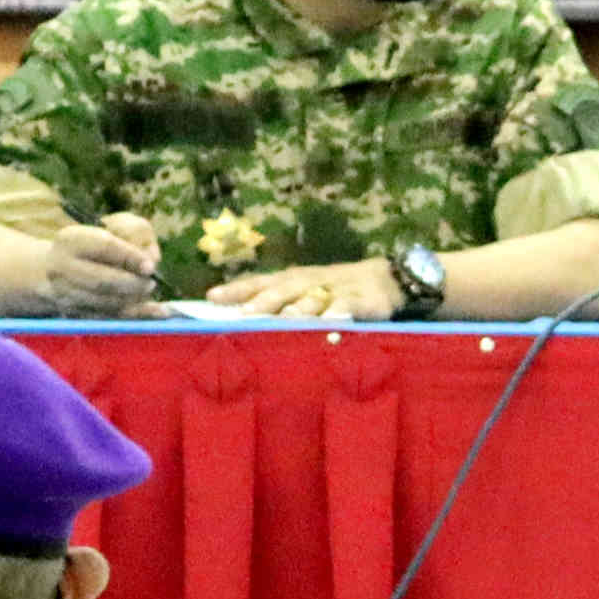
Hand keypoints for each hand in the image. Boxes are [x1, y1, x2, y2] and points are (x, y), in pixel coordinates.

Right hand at [43, 216, 161, 316]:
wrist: (55, 269)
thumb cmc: (94, 244)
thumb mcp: (111, 228)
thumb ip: (136, 234)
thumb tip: (152, 259)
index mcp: (71, 240)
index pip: (104, 247)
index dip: (130, 257)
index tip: (150, 266)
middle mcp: (61, 268)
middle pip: (101, 280)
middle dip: (132, 284)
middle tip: (150, 283)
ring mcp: (64, 294)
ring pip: (104, 302)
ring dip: (132, 299)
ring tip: (146, 290)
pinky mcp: (73, 313)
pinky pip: (107, 317)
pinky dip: (133, 315)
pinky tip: (156, 312)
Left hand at [208, 257, 399, 320]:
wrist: (387, 278)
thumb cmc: (336, 290)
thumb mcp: (306, 293)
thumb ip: (278, 305)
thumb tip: (237, 318)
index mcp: (294, 280)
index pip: (261, 282)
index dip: (238, 289)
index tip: (211, 297)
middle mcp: (310, 282)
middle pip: (284, 289)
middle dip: (263, 301)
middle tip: (243, 314)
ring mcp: (336, 289)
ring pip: (314, 297)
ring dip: (298, 308)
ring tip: (282, 319)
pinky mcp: (363, 300)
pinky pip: (349, 305)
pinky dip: (339, 311)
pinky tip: (330, 320)